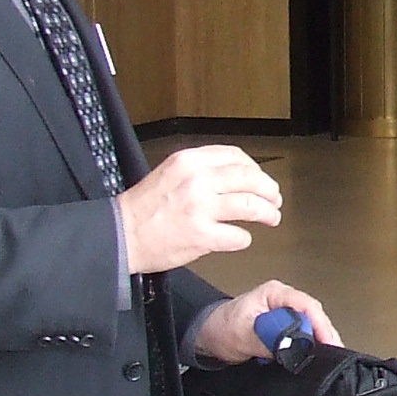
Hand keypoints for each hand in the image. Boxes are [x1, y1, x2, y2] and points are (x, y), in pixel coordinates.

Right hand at [119, 146, 282, 273]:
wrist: (121, 234)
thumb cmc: (144, 207)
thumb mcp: (171, 172)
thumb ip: (201, 170)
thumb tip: (236, 175)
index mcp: (189, 161)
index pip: (236, 157)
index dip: (255, 169)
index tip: (261, 179)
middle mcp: (197, 180)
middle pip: (250, 179)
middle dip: (269, 190)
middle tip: (275, 200)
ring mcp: (200, 208)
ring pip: (251, 206)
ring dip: (267, 213)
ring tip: (272, 218)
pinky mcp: (201, 236)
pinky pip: (238, 236)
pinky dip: (244, 238)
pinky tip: (240, 239)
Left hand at [191, 281, 341, 363]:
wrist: (207, 337)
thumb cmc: (219, 328)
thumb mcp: (243, 335)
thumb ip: (268, 339)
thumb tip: (293, 342)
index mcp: (275, 293)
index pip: (308, 306)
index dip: (321, 326)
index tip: (328, 345)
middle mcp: (284, 300)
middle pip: (315, 316)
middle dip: (324, 336)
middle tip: (331, 356)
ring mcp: (285, 313)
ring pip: (312, 326)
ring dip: (318, 342)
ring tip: (326, 358)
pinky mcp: (285, 326)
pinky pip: (304, 335)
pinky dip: (310, 347)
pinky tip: (313, 357)